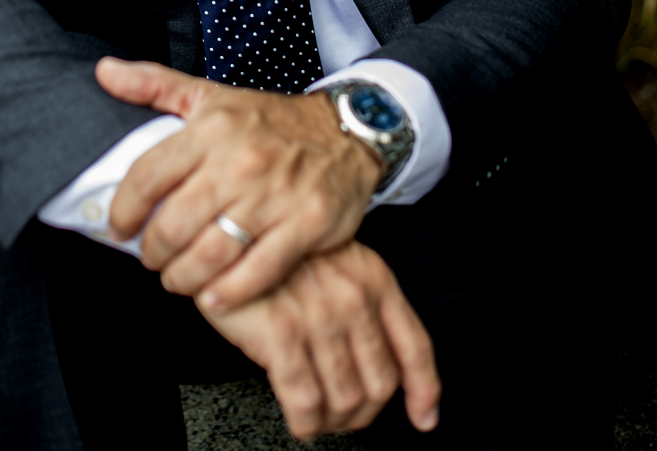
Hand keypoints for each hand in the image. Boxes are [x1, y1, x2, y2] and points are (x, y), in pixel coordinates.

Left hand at [97, 57, 383, 309]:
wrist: (347, 130)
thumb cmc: (270, 119)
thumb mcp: (211, 95)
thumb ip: (154, 84)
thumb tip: (104, 72)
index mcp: (211, 129)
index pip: (147, 176)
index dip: (123, 211)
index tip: (119, 228)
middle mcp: (240, 161)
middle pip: (174, 225)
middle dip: (153, 253)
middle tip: (152, 259)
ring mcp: (274, 196)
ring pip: (210, 255)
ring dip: (183, 278)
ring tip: (178, 279)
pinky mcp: (306, 224)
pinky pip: (256, 273)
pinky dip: (229, 293)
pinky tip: (215, 295)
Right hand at [197, 241, 440, 441]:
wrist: (232, 233)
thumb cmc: (283, 251)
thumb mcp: (338, 262)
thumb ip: (365, 303)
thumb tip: (385, 362)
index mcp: (374, 279)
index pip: (414, 346)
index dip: (424, 390)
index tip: (423, 417)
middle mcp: (353, 299)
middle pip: (380, 384)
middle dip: (364, 412)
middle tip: (344, 414)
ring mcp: (319, 316)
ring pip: (345, 399)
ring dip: (333, 421)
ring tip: (319, 416)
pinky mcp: (281, 333)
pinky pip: (306, 401)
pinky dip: (306, 422)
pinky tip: (300, 419)